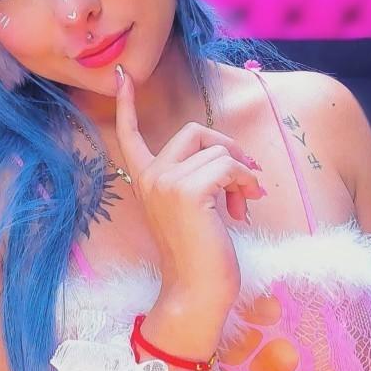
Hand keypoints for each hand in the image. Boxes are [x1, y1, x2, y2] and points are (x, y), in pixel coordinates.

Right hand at [113, 63, 264, 346]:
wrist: (195, 293)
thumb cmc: (201, 257)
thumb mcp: (195, 210)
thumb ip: (201, 181)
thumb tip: (240, 164)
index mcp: (145, 181)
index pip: (130, 135)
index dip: (128, 105)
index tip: (122, 76)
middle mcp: (151, 177)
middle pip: (195, 131)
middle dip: (229, 148)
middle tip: (247, 177)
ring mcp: (167, 182)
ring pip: (218, 150)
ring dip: (242, 174)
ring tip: (244, 204)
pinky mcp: (188, 190)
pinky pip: (228, 166)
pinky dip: (245, 182)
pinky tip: (243, 207)